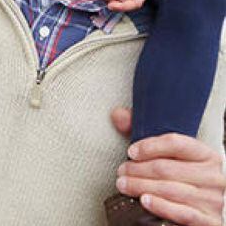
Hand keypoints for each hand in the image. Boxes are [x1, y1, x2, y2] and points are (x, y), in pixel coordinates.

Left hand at [112, 108, 224, 225]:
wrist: (201, 209)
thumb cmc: (182, 179)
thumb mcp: (168, 156)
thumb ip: (144, 136)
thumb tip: (118, 115)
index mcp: (206, 155)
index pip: (176, 143)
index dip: (150, 146)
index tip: (131, 151)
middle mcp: (213, 176)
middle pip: (167, 168)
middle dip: (137, 169)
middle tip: (121, 171)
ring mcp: (213, 199)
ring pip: (170, 189)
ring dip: (141, 186)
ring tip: (124, 185)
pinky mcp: (208, 220)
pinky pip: (182, 212)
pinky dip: (160, 206)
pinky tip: (144, 200)